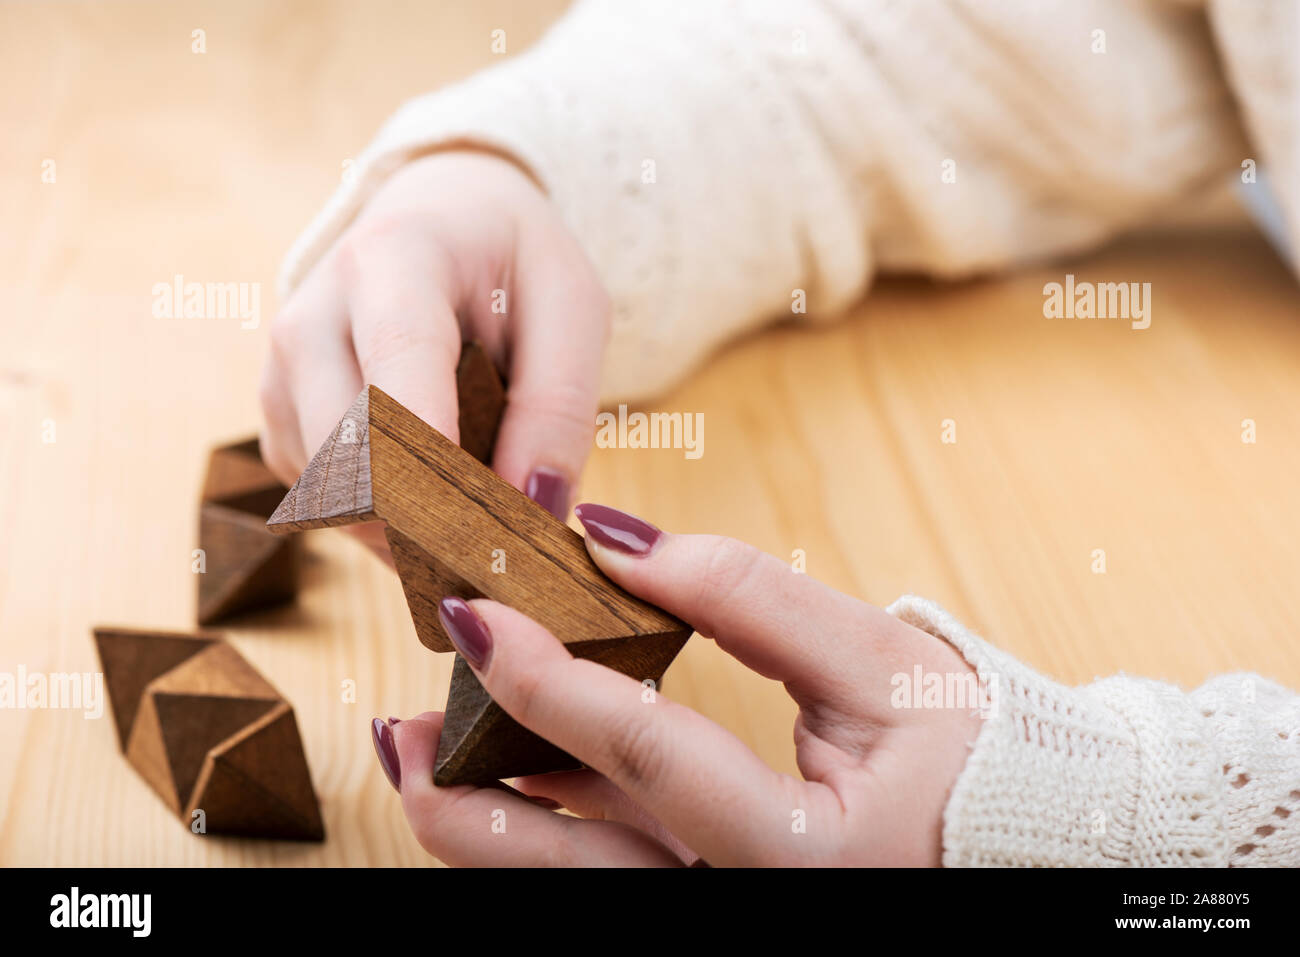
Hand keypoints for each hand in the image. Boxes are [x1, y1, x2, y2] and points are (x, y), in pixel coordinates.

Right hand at [260, 150, 609, 556]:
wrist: (439, 220)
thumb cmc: (512, 263)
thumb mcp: (572, 308)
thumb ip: (558, 405)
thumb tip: (534, 506)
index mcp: (392, 259)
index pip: (400, 371)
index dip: (435, 458)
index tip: (484, 529)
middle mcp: (312, 316)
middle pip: (351, 456)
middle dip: (432, 520)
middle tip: (508, 551)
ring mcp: (281, 372)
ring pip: (334, 497)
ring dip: (410, 530)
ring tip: (481, 517)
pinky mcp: (279, 420)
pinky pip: (326, 506)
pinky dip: (386, 525)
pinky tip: (437, 500)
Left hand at [375, 504, 982, 865]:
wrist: (1015, 836)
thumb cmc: (965, 747)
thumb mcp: (877, 659)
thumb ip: (748, 597)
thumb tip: (617, 543)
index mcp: (802, 852)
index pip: (647, 753)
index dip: (547, 678)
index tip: (471, 611)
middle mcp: (744, 903)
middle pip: (570, 868)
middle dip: (463, 803)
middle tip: (398, 727)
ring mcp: (719, 907)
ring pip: (573, 880)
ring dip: (487, 816)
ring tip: (424, 742)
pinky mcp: (709, 891)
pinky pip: (609, 861)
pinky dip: (547, 815)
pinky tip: (509, 756)